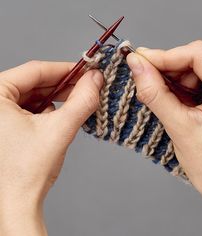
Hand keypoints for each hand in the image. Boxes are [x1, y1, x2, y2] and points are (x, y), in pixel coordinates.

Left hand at [0, 61, 102, 235]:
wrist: (17, 203)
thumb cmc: (26, 172)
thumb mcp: (60, 130)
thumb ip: (82, 101)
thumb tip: (96, 80)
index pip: (36, 71)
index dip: (66, 69)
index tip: (87, 71)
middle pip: (36, 83)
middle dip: (65, 86)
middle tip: (88, 88)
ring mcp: (0, 114)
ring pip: (36, 96)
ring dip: (59, 100)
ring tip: (76, 106)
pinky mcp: (7, 124)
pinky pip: (32, 108)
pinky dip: (50, 110)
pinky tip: (61, 118)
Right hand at [127, 40, 201, 228]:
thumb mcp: (179, 128)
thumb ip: (155, 94)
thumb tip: (137, 67)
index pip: (198, 55)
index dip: (165, 55)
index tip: (140, 60)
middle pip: (199, 58)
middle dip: (168, 67)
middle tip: (144, 78)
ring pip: (199, 68)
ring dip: (174, 78)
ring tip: (158, 94)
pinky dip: (183, 86)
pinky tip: (172, 98)